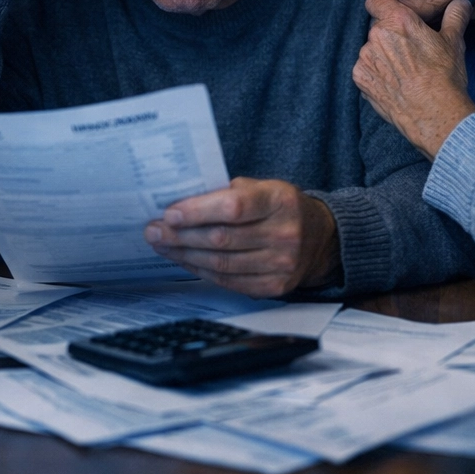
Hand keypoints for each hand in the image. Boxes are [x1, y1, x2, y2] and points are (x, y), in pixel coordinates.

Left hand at [144, 177, 340, 297]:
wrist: (320, 238)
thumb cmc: (282, 208)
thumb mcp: (264, 187)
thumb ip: (228, 192)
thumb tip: (180, 202)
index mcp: (281, 201)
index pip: (234, 207)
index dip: (197, 212)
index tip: (169, 213)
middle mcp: (285, 234)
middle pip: (221, 239)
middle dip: (181, 235)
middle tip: (154, 230)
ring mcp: (281, 264)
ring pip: (220, 263)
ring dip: (185, 254)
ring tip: (163, 245)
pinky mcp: (275, 286)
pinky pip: (228, 281)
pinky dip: (201, 270)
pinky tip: (185, 260)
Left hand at [354, 0, 474, 157]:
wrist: (434, 113)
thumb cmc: (445, 76)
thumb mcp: (454, 41)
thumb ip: (455, 15)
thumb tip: (463, 0)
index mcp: (397, 20)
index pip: (375, 0)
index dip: (385, 7)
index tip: (395, 17)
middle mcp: (376, 35)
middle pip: (377, 27)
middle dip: (391, 35)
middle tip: (411, 52)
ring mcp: (365, 58)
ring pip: (372, 49)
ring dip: (384, 55)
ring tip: (406, 71)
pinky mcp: (360, 78)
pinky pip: (366, 69)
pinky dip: (377, 73)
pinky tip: (396, 83)